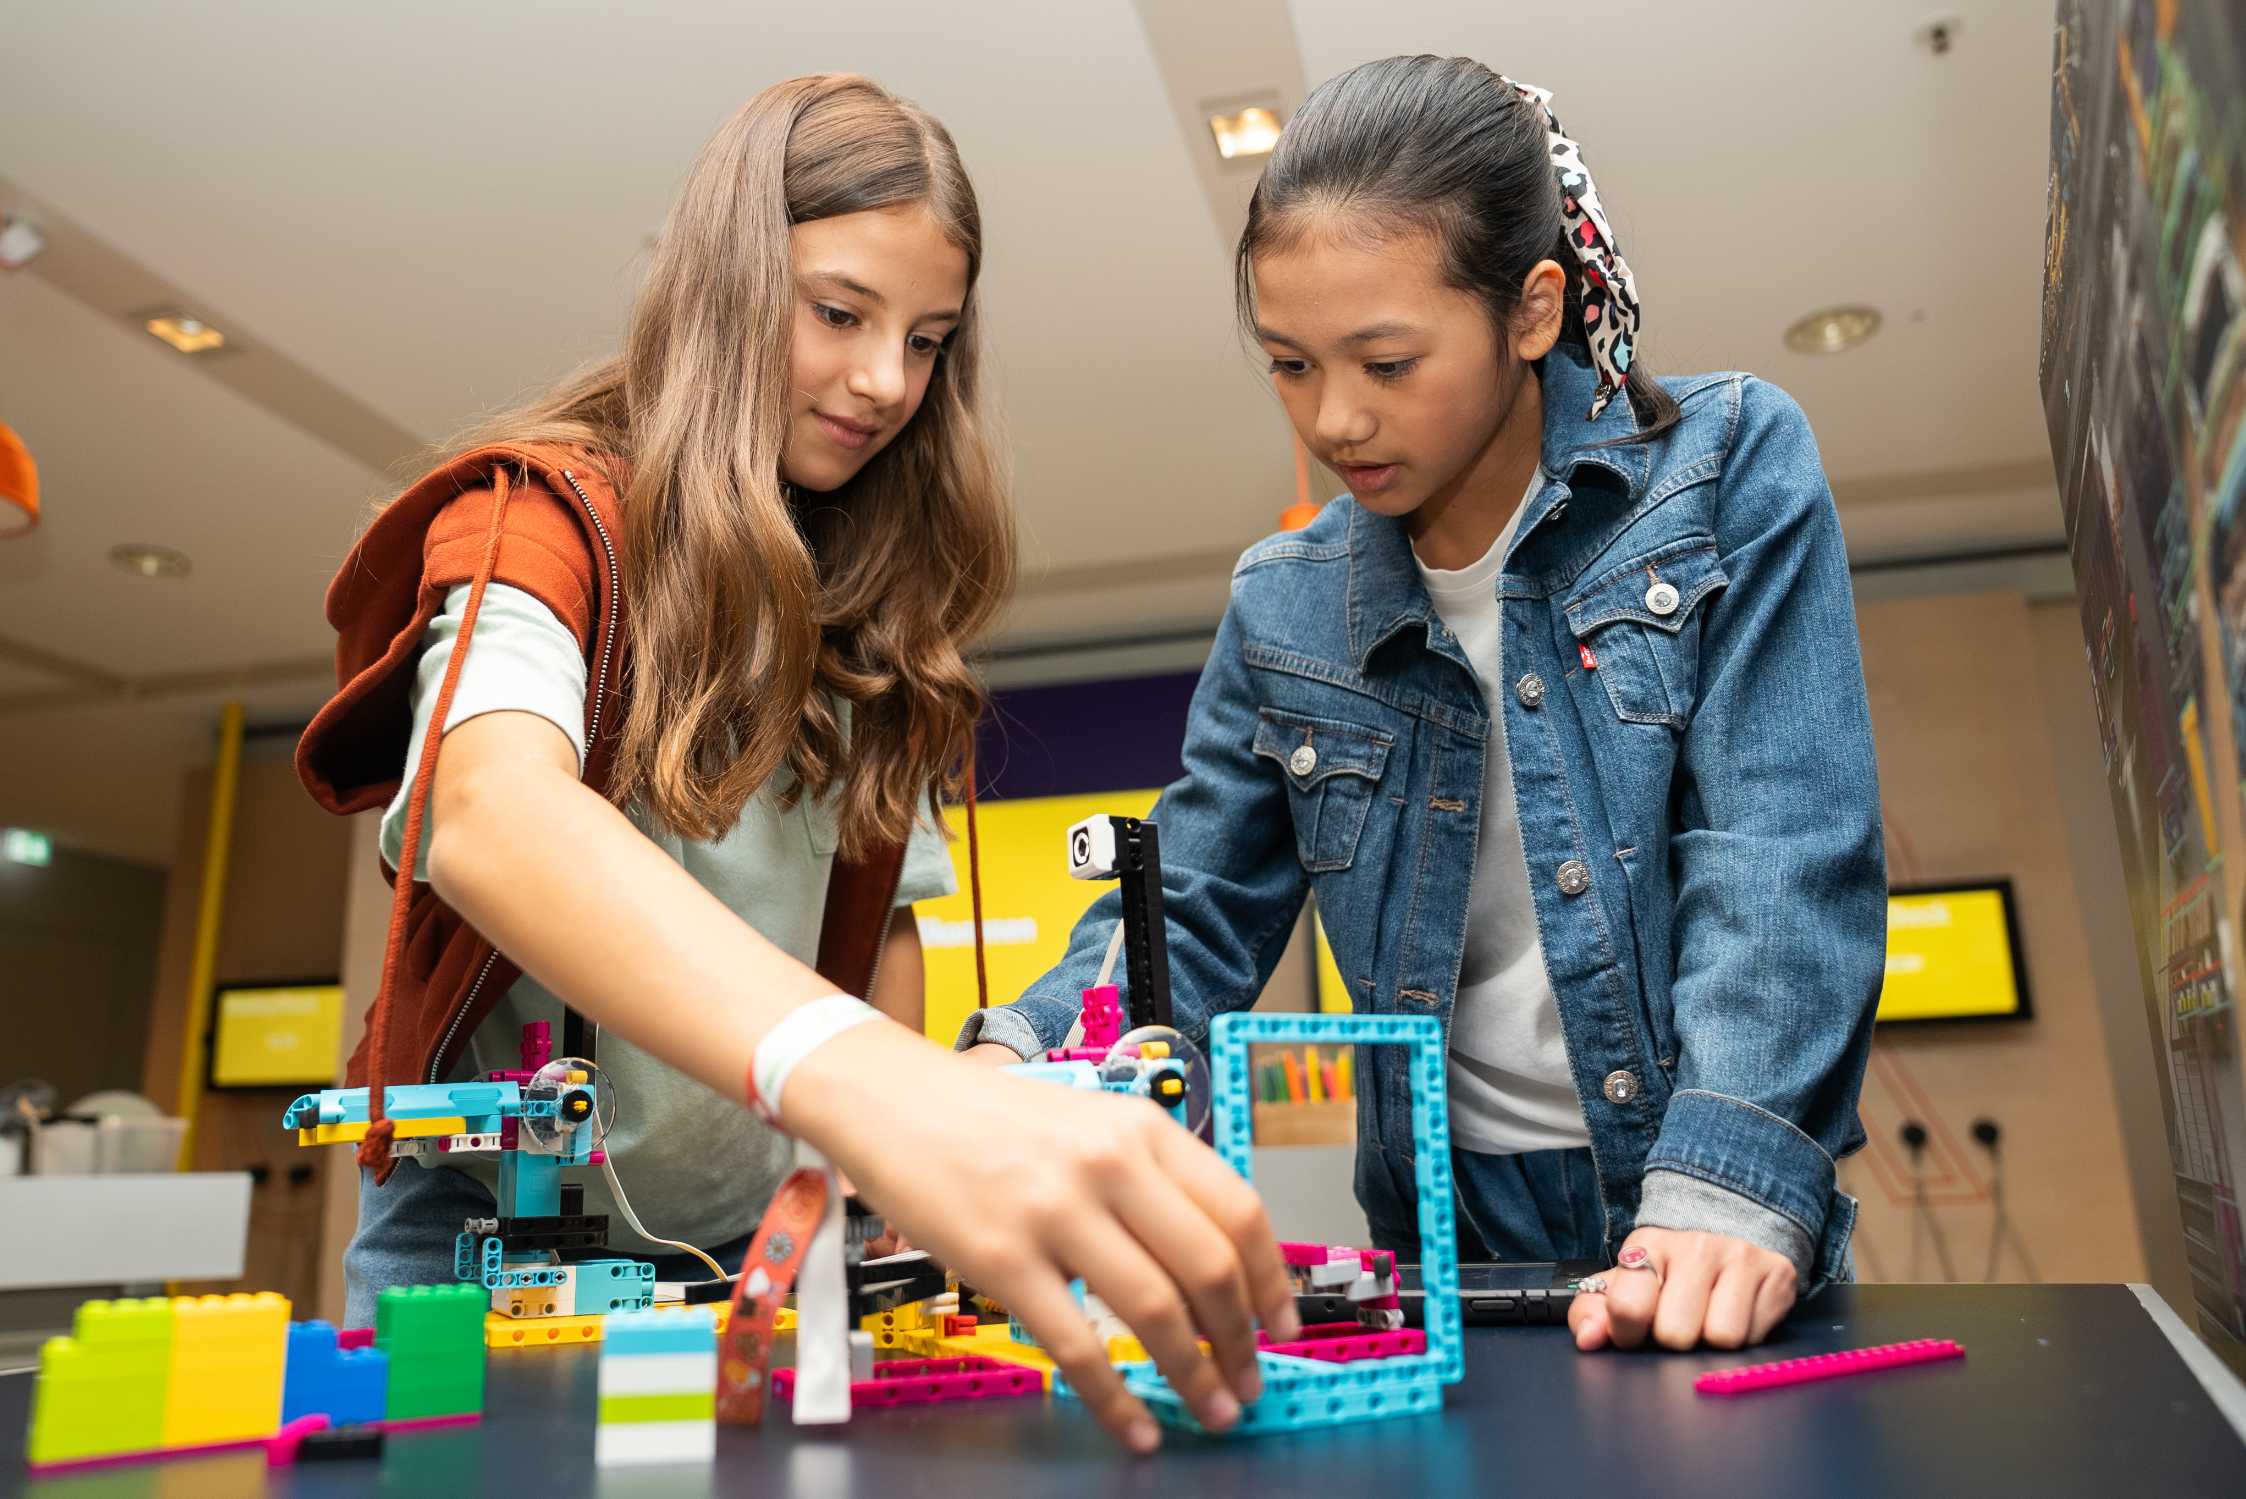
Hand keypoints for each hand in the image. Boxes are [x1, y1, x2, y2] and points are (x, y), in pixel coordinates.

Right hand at [781, 1019, 1297, 1450]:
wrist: (893, 1099)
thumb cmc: (990, 1117)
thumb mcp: (1091, 1122)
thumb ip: (1150, 1178)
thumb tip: (1209, 1261)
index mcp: (1141, 1129)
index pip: (1239, 1211)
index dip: (1270, 1281)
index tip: (1282, 1323)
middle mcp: (1110, 1166)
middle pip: (1210, 1268)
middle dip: (1243, 1340)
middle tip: (1251, 1381)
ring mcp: (1056, 1212)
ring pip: (1156, 1312)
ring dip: (1197, 1375)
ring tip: (1212, 1409)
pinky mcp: (1003, 1259)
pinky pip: (1079, 1347)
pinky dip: (1117, 1400)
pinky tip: (1135, 1427)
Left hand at [1567, 1226, 1796, 1351]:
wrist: (1726, 1232)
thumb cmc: (1668, 1271)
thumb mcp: (1623, 1284)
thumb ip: (1591, 1312)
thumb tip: (1588, 1339)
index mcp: (1648, 1245)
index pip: (1629, 1306)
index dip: (1628, 1333)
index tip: (1634, 1331)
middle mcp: (1696, 1245)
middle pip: (1676, 1334)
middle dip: (1673, 1339)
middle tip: (1677, 1322)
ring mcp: (1740, 1256)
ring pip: (1722, 1338)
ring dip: (1710, 1341)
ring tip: (1706, 1317)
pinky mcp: (1777, 1273)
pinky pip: (1756, 1337)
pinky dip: (1744, 1337)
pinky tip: (1735, 1313)